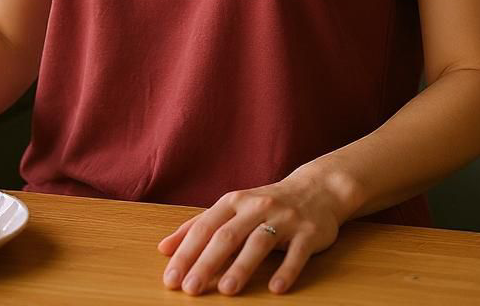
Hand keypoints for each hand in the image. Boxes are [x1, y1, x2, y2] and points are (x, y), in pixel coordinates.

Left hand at [156, 168, 349, 295]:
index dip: (187, 253)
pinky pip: (297, 252)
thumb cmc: (265, 204)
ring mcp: (284, 218)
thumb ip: (198, 226)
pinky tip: (276, 288)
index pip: (205, 228)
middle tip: (191, 289)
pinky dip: (287, 270)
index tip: (171, 278)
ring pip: (259, 242)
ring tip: (227, 290)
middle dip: (207, 262)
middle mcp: (257, 207)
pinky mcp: (308, 232)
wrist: (316, 189)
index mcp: (234, 201)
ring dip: (242, 266)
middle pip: (228, 235)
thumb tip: (163, 248)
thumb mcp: (231, 208)